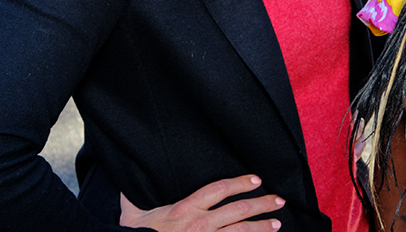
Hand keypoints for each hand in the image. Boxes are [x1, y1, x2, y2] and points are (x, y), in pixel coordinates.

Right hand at [119, 175, 284, 231]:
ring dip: (261, 226)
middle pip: (238, 209)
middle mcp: (199, 224)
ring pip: (241, 231)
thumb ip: (132, 196)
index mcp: (185, 208)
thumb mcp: (133, 214)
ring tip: (276, 223)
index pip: (220, 189)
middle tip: (278, 200)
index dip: (241, 183)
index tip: (256, 179)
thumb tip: (126, 181)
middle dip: (261, 204)